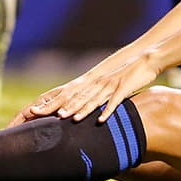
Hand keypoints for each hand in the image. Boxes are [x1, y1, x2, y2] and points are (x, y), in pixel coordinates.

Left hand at [7, 53, 162, 125]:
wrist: (145, 60)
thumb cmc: (125, 74)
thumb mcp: (106, 84)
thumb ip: (94, 96)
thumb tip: (82, 109)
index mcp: (90, 83)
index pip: (68, 95)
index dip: (52, 103)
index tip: (35, 111)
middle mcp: (97, 84)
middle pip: (77, 98)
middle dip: (61, 107)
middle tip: (45, 116)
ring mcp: (110, 86)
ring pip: (93, 99)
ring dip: (82, 109)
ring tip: (71, 119)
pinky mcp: (123, 88)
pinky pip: (115, 101)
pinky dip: (108, 110)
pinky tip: (101, 120)